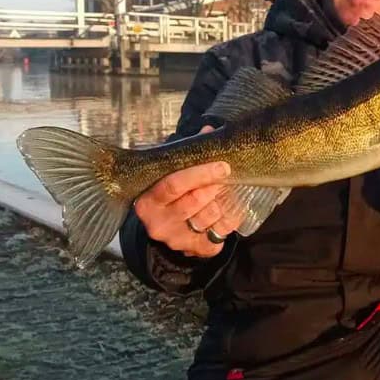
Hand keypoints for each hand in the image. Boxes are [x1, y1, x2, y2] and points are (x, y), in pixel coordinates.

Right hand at [133, 126, 237, 256]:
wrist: (164, 226)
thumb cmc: (170, 193)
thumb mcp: (171, 173)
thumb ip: (187, 153)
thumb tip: (208, 130)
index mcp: (148, 201)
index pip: (174, 185)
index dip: (200, 174)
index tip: (222, 166)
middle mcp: (157, 224)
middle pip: (193, 202)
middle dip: (214, 187)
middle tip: (226, 175)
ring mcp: (174, 240)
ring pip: (208, 217)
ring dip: (222, 202)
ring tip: (225, 190)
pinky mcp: (192, 250)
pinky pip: (219, 235)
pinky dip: (230, 220)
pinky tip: (232, 208)